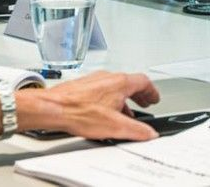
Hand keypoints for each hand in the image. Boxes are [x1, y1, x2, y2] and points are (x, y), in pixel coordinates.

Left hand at [18, 71, 159, 140]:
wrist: (54, 107)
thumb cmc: (79, 111)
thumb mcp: (115, 126)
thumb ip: (136, 130)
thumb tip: (149, 132)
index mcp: (119, 82)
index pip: (143, 81)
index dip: (152, 91)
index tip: (154, 98)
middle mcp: (107, 77)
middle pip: (129, 82)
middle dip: (139, 94)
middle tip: (144, 102)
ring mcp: (93, 80)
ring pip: (114, 86)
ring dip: (123, 98)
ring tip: (125, 113)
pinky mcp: (82, 86)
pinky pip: (102, 89)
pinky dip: (109, 98)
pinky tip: (104, 112)